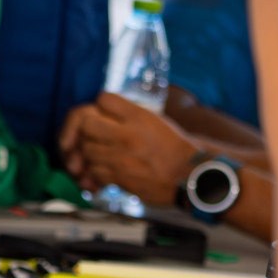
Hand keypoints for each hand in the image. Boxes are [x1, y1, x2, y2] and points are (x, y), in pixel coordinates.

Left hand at [57, 92, 198, 205]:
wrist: (190, 177)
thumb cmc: (174, 147)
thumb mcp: (155, 120)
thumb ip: (128, 114)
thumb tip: (101, 110)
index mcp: (140, 117)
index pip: (104, 99)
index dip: (100, 105)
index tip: (103, 111)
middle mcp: (128, 135)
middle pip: (87, 125)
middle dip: (89, 129)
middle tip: (98, 133)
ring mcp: (121, 158)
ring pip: (86, 149)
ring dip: (91, 150)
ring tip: (105, 151)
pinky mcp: (118, 178)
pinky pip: (93, 170)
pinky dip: (96, 169)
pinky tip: (108, 166)